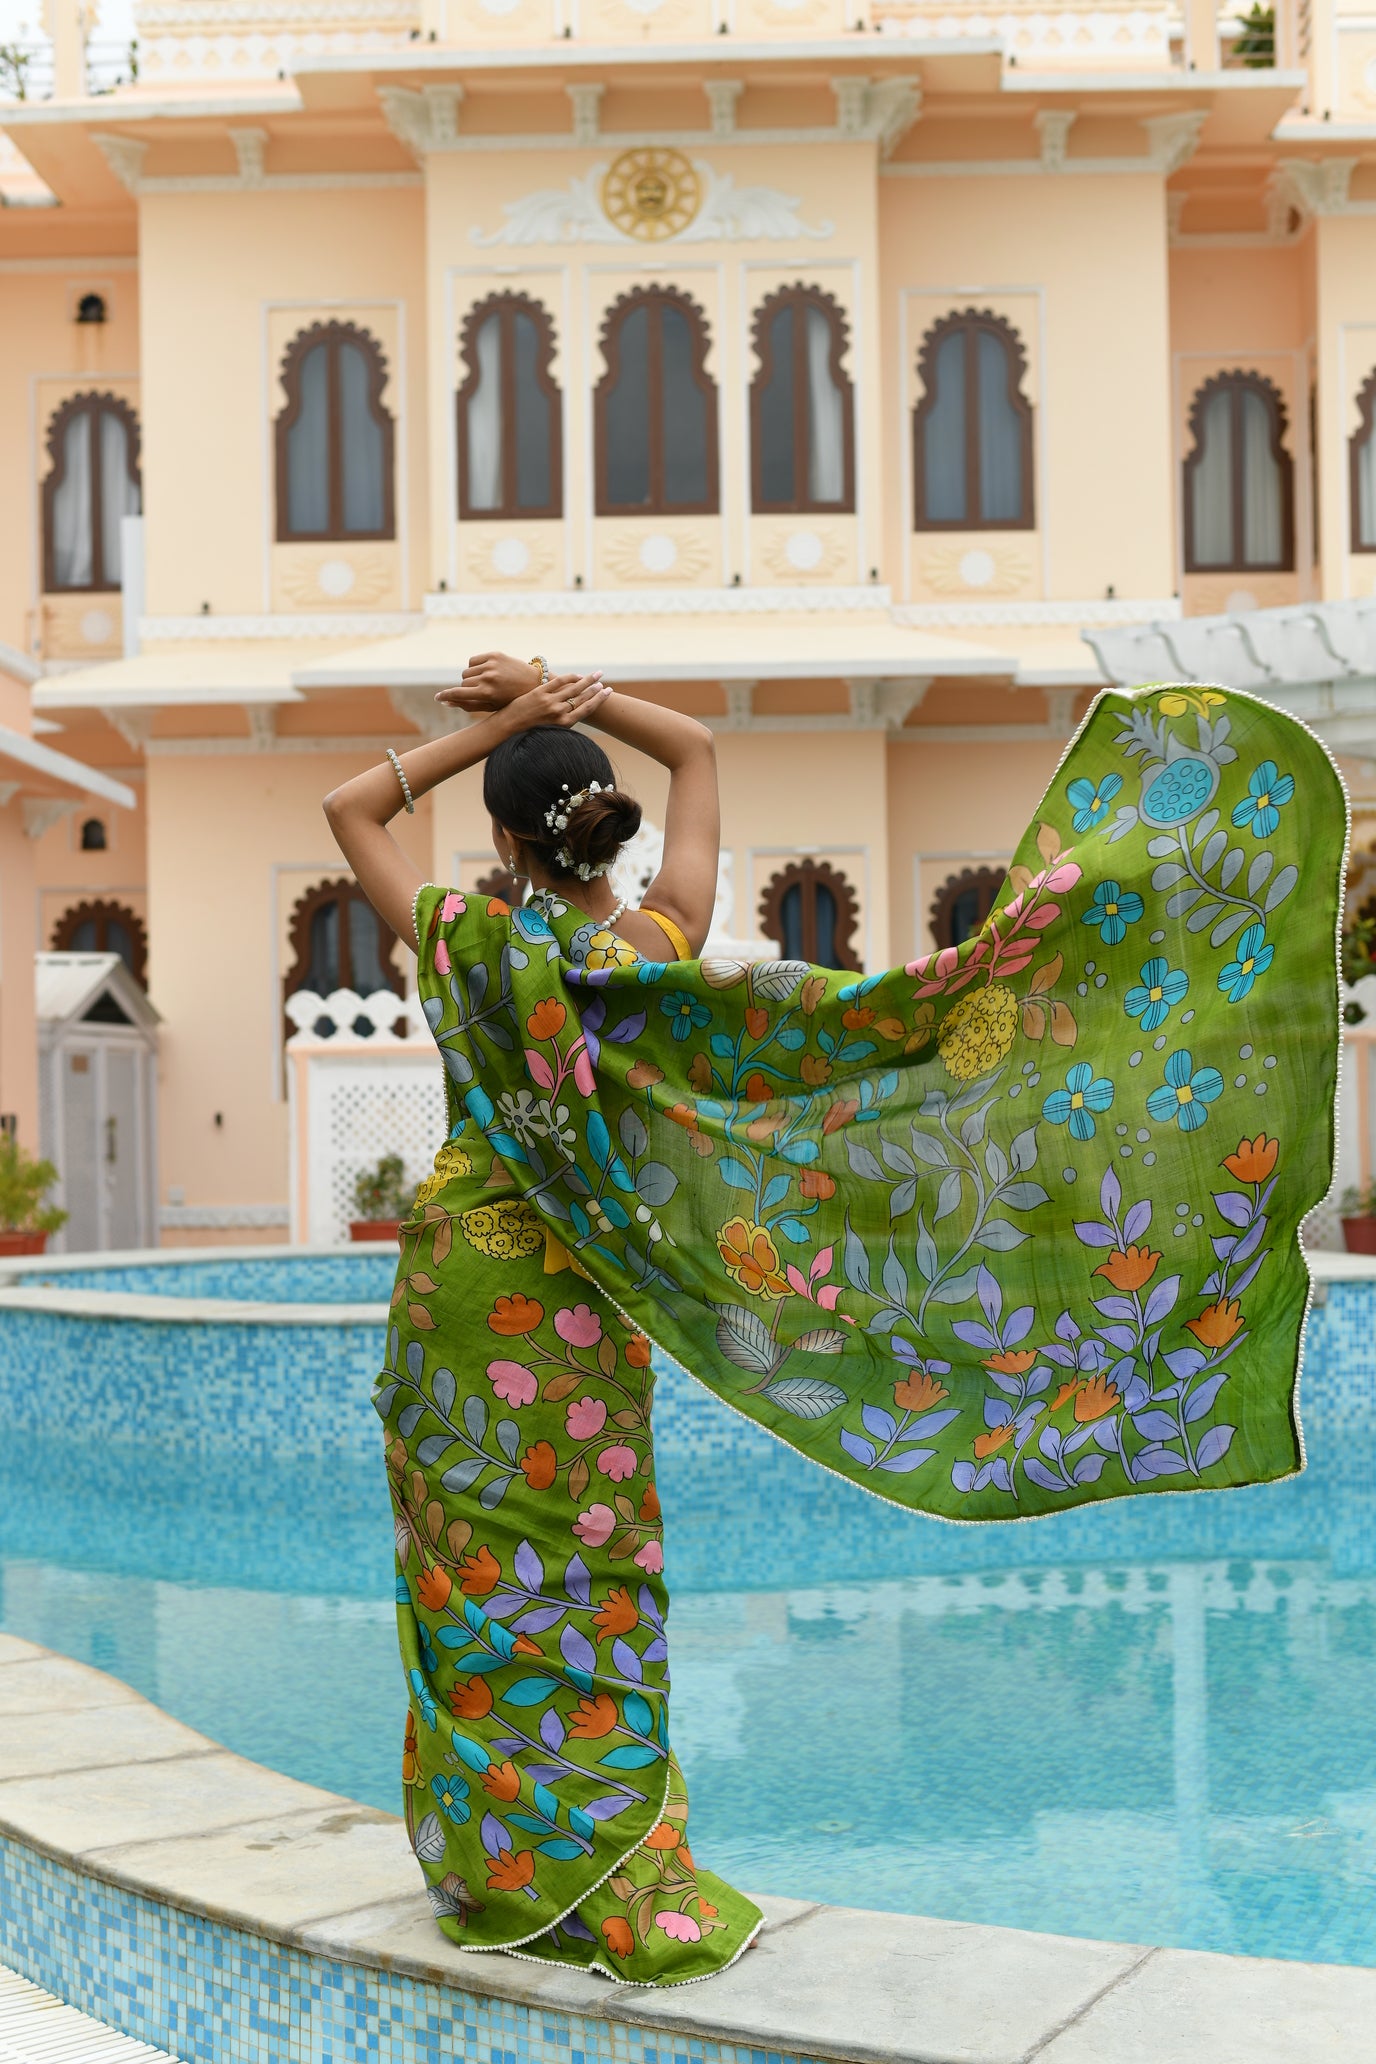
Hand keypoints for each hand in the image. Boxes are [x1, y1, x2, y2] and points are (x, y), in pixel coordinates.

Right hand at [434, 651, 543, 714]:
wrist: (533, 684)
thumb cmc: (510, 700)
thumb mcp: (490, 706)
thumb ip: (467, 705)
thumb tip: (445, 702)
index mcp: (487, 693)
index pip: (458, 693)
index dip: (446, 696)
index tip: (437, 698)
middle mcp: (488, 678)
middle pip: (463, 683)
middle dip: (467, 689)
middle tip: (480, 693)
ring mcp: (491, 665)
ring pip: (467, 672)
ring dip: (471, 678)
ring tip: (485, 683)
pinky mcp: (494, 655)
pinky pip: (473, 660)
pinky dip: (475, 667)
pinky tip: (485, 672)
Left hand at [493, 672, 610, 733]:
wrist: (509, 728)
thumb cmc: (529, 733)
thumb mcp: (551, 731)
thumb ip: (563, 721)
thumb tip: (574, 712)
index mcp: (564, 723)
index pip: (587, 708)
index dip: (599, 699)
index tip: (608, 692)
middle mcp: (559, 712)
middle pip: (583, 697)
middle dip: (596, 689)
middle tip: (604, 683)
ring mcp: (549, 701)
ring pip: (574, 688)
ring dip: (588, 680)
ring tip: (597, 675)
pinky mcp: (539, 692)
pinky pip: (558, 681)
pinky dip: (570, 677)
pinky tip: (577, 675)